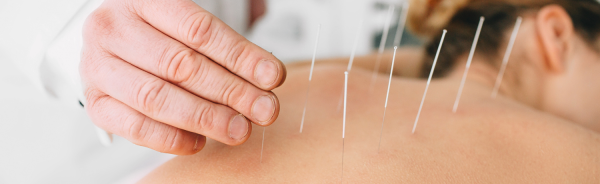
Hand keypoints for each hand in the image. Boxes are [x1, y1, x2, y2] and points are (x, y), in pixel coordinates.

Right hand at [81, 0, 285, 154]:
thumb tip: (267, 71)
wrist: (115, 41)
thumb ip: (223, 39)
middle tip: (263, 108)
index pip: (198, 30)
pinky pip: (134, 127)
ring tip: (239, 128)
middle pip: (180, 65)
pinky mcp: (96, 103)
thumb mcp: (188, 19)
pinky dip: (171, 139)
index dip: (239, 56)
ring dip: (206, 118)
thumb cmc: (159, 30)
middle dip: (230, 91)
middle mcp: (113, 30)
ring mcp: (98, 68)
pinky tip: (200, 140)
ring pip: (157, 98)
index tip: (271, 76)